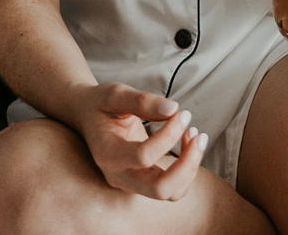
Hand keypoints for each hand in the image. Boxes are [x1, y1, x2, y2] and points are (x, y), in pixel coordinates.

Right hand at [76, 82, 208, 200]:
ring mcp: (130, 183)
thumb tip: (174, 109)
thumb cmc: (101, 104)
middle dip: (187, 164)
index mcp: (107, 154)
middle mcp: (118, 176)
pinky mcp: (143, 182)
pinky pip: (173, 189)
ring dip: (191, 167)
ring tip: (197, 135)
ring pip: (170, 193)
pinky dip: (187, 169)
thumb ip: (142, 101)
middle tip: (199, 134)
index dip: (169, 134)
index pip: (144, 156)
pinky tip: (187, 142)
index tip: (182, 113)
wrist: (88, 116)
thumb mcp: (116, 94)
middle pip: (160, 189)